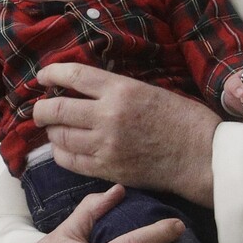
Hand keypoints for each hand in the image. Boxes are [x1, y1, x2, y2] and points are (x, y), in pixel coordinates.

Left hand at [34, 63, 220, 206]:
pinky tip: (66, 148)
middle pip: (56, 109)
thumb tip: (88, 88)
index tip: (43, 76)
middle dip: (41, 108)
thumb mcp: (151, 91)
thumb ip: (118, 90)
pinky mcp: (108, 169)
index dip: (51, 73)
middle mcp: (108, 117)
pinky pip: (70, 161)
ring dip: (52, 131)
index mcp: (122, 90)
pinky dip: (61, 153)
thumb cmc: (185, 120)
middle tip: (40, 109)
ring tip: (55, 128)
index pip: (73, 76)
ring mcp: (106, 145)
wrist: (202, 156)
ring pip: (59, 136)